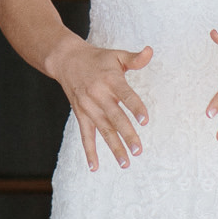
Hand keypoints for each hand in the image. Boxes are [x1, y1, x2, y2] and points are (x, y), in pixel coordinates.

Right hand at [46, 37, 152, 170]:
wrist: (66, 60)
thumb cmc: (98, 59)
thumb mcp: (116, 55)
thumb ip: (135, 58)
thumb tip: (151, 52)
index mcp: (110, 79)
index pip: (125, 95)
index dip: (135, 107)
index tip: (145, 120)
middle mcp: (98, 95)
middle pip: (115, 117)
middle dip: (127, 134)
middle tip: (138, 149)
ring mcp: (88, 107)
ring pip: (103, 130)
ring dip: (114, 147)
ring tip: (126, 163)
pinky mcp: (81, 114)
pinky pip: (85, 135)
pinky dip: (89, 151)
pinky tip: (95, 167)